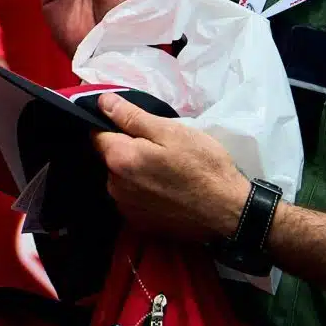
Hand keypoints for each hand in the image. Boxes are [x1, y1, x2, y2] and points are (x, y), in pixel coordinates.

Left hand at [91, 94, 248, 245]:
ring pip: (121, 179)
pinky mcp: (139, 223)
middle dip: (127, 149)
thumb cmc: (203, 166)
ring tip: (165, 169)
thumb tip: (102, 102)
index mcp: (119, 160)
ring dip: (135, 171)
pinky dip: (143, 191)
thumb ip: (131, 117)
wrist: (228, 212)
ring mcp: (126, 209)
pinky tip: (166, 189)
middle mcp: (114, 187)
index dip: (112, 124)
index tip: (134, 124)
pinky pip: (132, 198)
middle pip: (110, 158)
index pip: (96, 134)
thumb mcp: (171, 132)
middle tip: (160, 147)